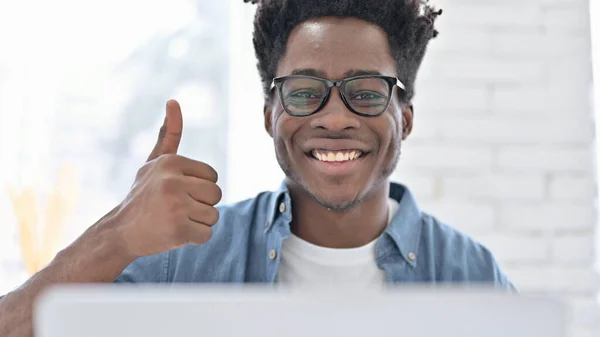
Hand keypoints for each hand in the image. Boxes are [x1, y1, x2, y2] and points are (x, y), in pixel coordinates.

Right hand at [107, 100, 221, 258]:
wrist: (120, 231)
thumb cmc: (143, 195)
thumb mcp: (153, 163)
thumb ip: (168, 135)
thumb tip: (173, 101)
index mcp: (170, 163)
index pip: (212, 177)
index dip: (199, 188)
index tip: (177, 192)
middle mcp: (172, 181)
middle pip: (216, 195)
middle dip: (202, 205)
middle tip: (177, 209)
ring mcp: (175, 206)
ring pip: (213, 216)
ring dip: (198, 222)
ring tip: (174, 220)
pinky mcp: (178, 229)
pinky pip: (206, 234)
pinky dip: (194, 239)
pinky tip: (174, 234)